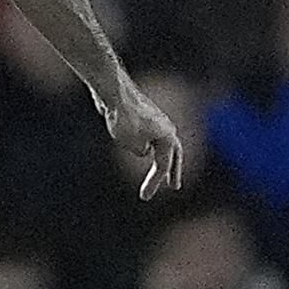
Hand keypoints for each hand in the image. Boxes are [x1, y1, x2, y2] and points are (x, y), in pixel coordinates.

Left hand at [98, 75, 183, 200]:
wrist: (114, 91)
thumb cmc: (124, 117)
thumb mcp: (131, 142)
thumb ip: (140, 150)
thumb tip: (144, 149)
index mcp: (168, 136)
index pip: (163, 166)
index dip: (154, 183)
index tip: (144, 197)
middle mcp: (167, 128)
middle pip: (174, 155)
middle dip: (173, 171)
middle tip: (174, 186)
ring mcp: (156, 121)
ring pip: (163, 144)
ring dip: (163, 159)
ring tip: (162, 172)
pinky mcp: (145, 117)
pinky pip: (151, 137)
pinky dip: (151, 147)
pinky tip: (145, 150)